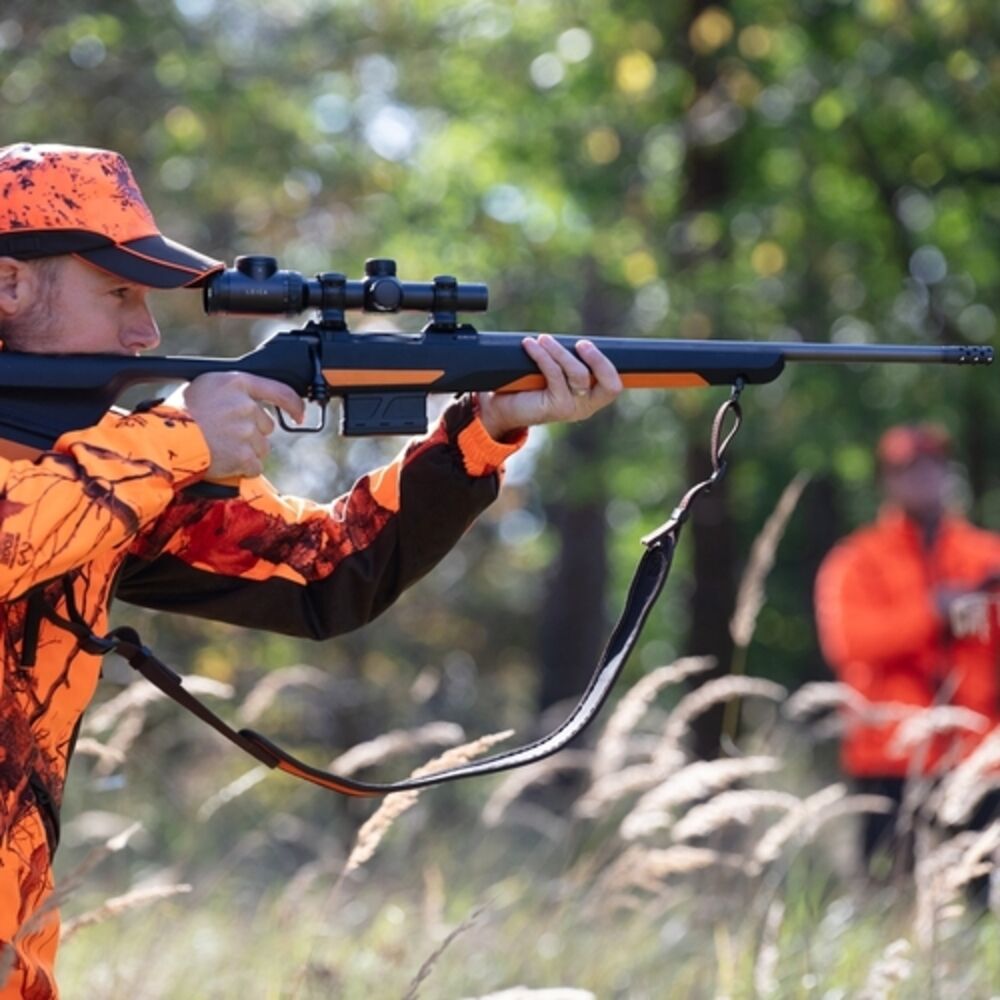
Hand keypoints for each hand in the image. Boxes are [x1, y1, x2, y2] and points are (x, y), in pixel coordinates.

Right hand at [173, 373, 304, 479]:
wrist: (162, 440)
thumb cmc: (176, 414)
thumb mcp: (204, 387)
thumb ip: (232, 391)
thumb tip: (251, 402)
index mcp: (236, 382)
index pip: (280, 390)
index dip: (294, 404)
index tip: (299, 414)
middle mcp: (245, 405)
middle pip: (266, 426)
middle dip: (251, 434)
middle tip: (224, 436)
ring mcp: (246, 431)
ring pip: (261, 448)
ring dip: (246, 452)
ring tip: (219, 449)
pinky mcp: (244, 455)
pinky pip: (254, 467)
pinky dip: (241, 469)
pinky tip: (223, 462)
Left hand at [477, 335, 622, 439]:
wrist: (505, 406)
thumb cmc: (531, 385)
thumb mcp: (556, 372)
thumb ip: (569, 360)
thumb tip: (574, 340)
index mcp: (592, 398)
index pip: (613, 385)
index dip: (607, 365)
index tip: (585, 344)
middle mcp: (587, 406)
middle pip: (606, 382)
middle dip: (596, 359)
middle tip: (580, 343)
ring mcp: (572, 408)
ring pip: (578, 374)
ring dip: (560, 351)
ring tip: (543, 339)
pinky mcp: (556, 407)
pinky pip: (554, 374)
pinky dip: (542, 355)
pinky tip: (529, 345)